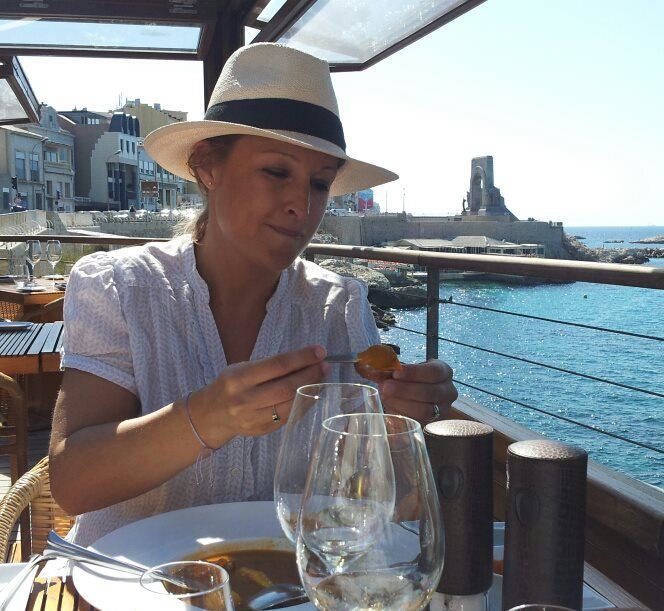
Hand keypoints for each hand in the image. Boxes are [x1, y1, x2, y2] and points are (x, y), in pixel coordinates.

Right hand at [195, 345, 329, 444]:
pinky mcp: (262, 430)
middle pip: (287, 387)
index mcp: (239, 378)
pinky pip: (289, 417)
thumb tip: (304, 359)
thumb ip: (268, 366)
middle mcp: (246, 399)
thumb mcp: (241, 368)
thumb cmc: (230, 386)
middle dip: (310, 374)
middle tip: (325, 365)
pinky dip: (304, 405)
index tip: (319, 351)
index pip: (277, 365)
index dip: (301, 357)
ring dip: (311, 390)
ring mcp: (254, 418)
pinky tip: (312, 394)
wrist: (211, 416)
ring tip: (322, 379)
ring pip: (290, 404)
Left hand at [378, 359, 456, 423]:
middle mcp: (448, 391)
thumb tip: (375, 372)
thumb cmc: (411, 378)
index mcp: (445, 372)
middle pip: (430, 392)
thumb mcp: (406, 370)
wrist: (418, 393)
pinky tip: (390, 407)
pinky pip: (418, 421)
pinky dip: (402, 414)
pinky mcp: (433, 423)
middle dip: (405, 389)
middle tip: (386, 386)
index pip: (434, 372)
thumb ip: (391, 371)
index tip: (396, 373)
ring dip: (402, 403)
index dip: (415, 372)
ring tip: (386, 396)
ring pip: (425, 410)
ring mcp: (443, 409)